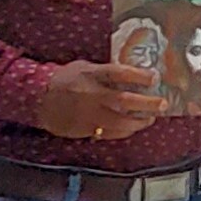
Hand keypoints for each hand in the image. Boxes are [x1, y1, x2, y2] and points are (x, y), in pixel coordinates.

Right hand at [36, 60, 164, 140]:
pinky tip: (132, 128)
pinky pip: (108, 133)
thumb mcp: (84, 67)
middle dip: (147, 103)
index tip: (155, 78)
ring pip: (119, 122)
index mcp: (91, 75)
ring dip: (139, 122)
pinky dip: (123, 132)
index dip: (139, 76)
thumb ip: (106, 71)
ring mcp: (88, 114)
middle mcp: (91, 95)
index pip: (119, 74)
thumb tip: (132, 73)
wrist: (38, 98)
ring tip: (150, 118)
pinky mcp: (84, 129)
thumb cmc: (65, 79)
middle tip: (163, 103)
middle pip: (124, 100)